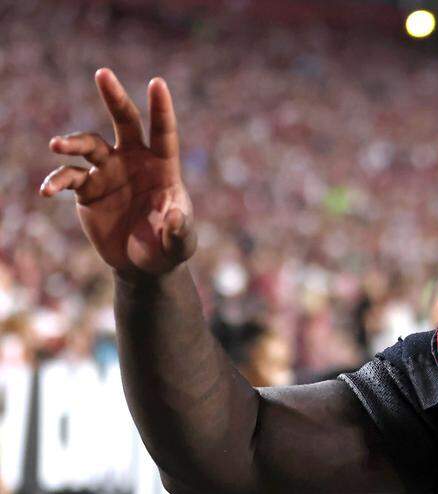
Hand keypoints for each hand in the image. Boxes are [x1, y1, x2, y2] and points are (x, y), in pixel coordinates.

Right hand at [40, 68, 194, 278]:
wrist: (142, 265)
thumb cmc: (167, 248)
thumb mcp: (179, 243)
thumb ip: (179, 231)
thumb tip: (174, 218)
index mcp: (163, 166)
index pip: (163, 132)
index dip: (161, 109)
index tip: (157, 82)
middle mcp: (134, 161)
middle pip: (124, 121)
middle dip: (114, 97)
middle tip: (103, 73)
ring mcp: (108, 172)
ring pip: (89, 145)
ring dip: (73, 143)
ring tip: (57, 145)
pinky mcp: (87, 190)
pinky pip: (68, 178)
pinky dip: (57, 182)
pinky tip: (47, 191)